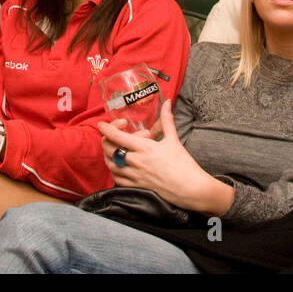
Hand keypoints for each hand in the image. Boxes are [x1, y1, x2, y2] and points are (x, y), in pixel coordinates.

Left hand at [99, 105, 228, 213]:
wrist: (190, 189)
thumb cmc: (184, 165)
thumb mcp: (174, 140)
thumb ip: (167, 120)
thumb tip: (167, 103)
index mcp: (144, 148)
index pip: (116, 136)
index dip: (105, 128)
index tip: (102, 124)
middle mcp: (136, 162)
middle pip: (109, 149)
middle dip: (107, 140)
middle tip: (114, 136)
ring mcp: (135, 176)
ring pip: (110, 164)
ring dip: (109, 155)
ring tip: (116, 149)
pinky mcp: (137, 187)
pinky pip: (117, 179)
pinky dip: (114, 170)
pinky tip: (120, 165)